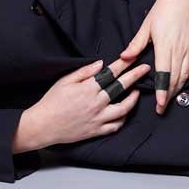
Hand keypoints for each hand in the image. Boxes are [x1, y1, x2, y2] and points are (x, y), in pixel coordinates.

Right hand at [29, 58, 151, 146]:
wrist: (42, 126)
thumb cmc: (51, 102)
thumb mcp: (64, 81)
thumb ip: (84, 72)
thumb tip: (101, 63)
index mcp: (88, 88)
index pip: (111, 72)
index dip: (125, 64)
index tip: (135, 58)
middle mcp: (96, 103)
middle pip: (121, 87)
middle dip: (136, 76)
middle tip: (146, 69)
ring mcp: (97, 118)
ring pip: (123, 109)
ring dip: (133, 99)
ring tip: (138, 92)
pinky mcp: (96, 131)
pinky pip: (115, 126)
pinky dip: (123, 119)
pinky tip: (125, 113)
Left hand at [119, 0, 188, 114]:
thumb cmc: (163, 9)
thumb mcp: (146, 26)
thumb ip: (136, 44)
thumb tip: (124, 58)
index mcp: (165, 46)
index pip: (164, 75)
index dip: (162, 92)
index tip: (160, 105)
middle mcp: (180, 49)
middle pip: (176, 78)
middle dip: (170, 95)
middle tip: (163, 108)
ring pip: (186, 74)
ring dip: (179, 87)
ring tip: (172, 97)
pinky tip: (186, 80)